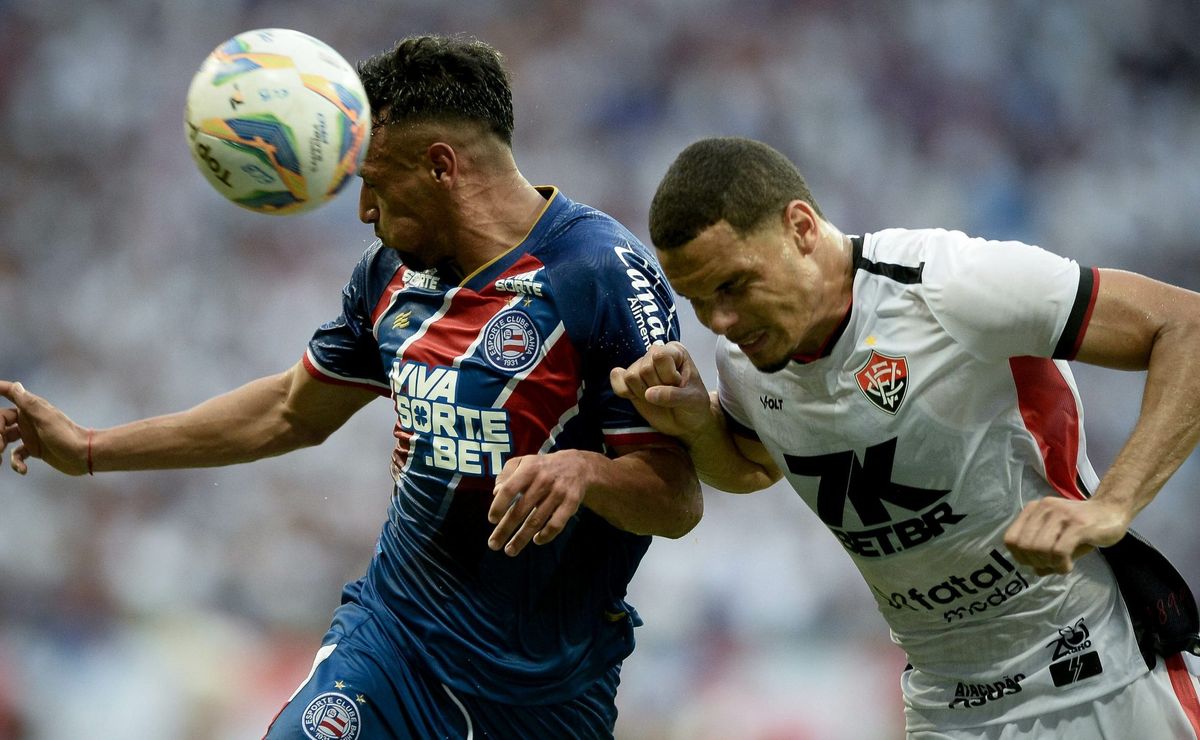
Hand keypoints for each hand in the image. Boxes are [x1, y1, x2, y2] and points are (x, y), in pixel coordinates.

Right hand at [0, 380, 89, 475]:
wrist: (85, 454)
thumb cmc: (66, 434)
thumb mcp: (44, 418)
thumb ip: (28, 403)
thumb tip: (16, 385)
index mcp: (30, 409)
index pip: (10, 393)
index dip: (0, 388)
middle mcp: (28, 420)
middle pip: (1, 421)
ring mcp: (31, 435)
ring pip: (5, 438)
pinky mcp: (35, 450)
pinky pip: (17, 455)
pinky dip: (16, 462)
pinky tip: (23, 469)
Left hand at [487, 450, 601, 556]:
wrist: (578, 466)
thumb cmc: (542, 467)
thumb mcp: (523, 462)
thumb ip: (506, 474)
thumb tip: (496, 492)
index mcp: (529, 469)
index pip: (509, 489)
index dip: (499, 505)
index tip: (492, 519)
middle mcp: (543, 480)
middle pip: (520, 510)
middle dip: (505, 529)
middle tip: (493, 544)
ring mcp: (558, 493)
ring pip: (536, 521)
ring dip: (521, 538)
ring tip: (510, 550)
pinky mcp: (571, 503)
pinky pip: (556, 524)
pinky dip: (546, 535)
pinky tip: (536, 540)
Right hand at [609, 342, 711, 439]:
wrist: (686, 423)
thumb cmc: (694, 406)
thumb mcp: (692, 401)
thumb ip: (673, 396)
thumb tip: (649, 394)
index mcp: (675, 351)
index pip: (659, 356)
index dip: (667, 376)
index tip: (679, 385)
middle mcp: (655, 354)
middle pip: (643, 368)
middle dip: (656, 387)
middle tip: (668, 394)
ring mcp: (640, 366)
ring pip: (630, 376)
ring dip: (643, 393)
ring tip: (657, 397)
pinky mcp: (629, 381)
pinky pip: (616, 381)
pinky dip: (625, 392)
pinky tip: (639, 397)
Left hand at [1003, 497, 1130, 574]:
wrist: (1112, 510)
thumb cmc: (1083, 527)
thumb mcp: (1058, 539)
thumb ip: (1043, 553)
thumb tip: (1035, 570)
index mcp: (1033, 509)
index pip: (1010, 539)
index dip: (1020, 558)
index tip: (1037, 563)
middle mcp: (1043, 508)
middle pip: (1024, 546)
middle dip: (1035, 562)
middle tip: (1052, 565)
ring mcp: (1060, 514)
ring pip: (1039, 548)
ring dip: (1049, 564)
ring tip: (1061, 565)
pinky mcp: (1078, 524)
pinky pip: (1059, 551)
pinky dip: (1061, 565)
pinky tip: (1068, 565)